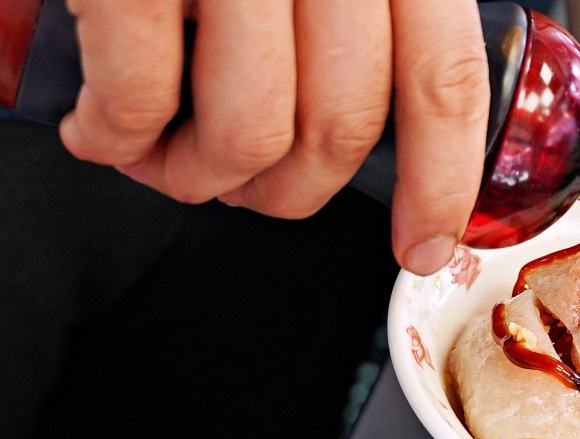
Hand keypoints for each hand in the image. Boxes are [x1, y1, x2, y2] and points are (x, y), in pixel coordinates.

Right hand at [58, 0, 488, 275]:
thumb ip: (368, 14)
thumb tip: (383, 136)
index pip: (445, 79)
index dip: (442, 182)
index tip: (426, 243)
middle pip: (343, 126)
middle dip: (293, 191)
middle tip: (252, 188)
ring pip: (250, 130)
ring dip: (205, 176)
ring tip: (172, 160)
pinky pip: (139, 96)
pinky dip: (115, 138)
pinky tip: (103, 127)